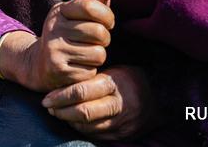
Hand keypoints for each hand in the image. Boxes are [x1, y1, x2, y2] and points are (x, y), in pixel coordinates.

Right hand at [0, 0, 113, 91]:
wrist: (38, 64)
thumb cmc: (64, 36)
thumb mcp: (72, 16)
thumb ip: (91, 5)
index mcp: (59, 11)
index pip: (90, 6)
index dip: (106, 15)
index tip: (108, 22)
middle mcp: (54, 28)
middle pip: (99, 32)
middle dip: (105, 39)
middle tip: (97, 42)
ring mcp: (55, 50)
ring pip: (99, 54)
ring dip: (98, 57)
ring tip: (86, 54)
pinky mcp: (59, 71)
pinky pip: (91, 71)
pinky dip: (89, 71)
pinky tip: (78, 66)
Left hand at [42, 65, 157, 139]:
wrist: (161, 98)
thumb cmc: (131, 79)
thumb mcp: (113, 71)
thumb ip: (91, 78)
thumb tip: (62, 83)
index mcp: (115, 85)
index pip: (82, 92)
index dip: (61, 96)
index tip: (47, 97)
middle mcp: (118, 106)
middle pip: (83, 113)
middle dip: (61, 111)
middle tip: (47, 106)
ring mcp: (121, 124)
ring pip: (87, 127)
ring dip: (68, 121)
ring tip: (56, 113)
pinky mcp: (122, 136)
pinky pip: (96, 135)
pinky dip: (81, 129)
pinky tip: (72, 121)